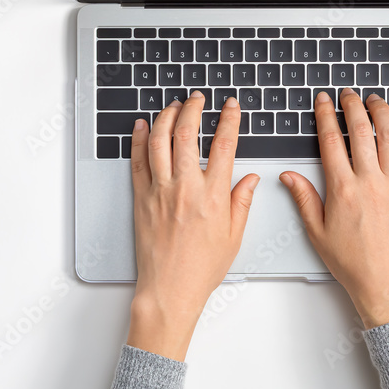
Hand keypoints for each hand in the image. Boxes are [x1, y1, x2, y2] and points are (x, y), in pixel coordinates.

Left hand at [126, 92, 258, 360]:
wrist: (169, 289)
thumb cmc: (201, 268)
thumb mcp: (234, 236)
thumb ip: (242, 203)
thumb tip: (251, 179)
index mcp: (213, 196)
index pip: (224, 145)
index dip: (229, 120)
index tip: (231, 106)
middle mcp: (185, 188)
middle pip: (187, 134)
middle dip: (193, 108)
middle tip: (198, 98)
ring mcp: (160, 191)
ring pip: (160, 141)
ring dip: (167, 117)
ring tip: (174, 106)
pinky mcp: (141, 198)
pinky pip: (138, 160)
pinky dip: (140, 139)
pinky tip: (144, 126)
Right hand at [280, 88, 388, 328]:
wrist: (386, 281)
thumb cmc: (352, 261)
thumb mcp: (317, 231)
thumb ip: (304, 198)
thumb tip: (289, 175)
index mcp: (343, 190)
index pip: (331, 141)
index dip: (326, 116)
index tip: (323, 102)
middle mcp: (370, 182)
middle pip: (360, 131)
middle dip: (352, 106)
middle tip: (348, 94)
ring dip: (381, 112)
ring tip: (375, 100)